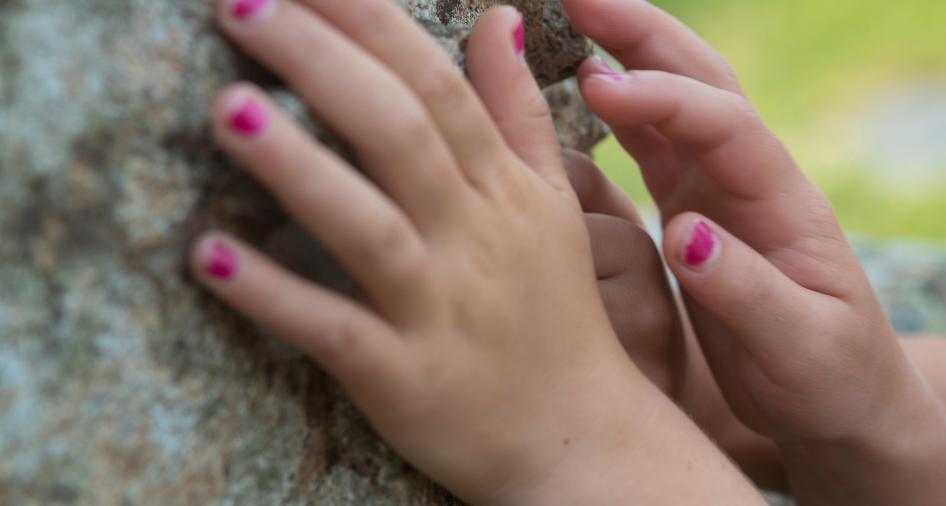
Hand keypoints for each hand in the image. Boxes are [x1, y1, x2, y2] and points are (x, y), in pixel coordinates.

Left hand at [192, 1, 765, 503]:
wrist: (582, 441)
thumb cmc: (557, 316)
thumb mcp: (553, 207)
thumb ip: (518, 113)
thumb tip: (498, 16)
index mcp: (504, 191)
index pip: (437, 87)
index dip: (371, 22)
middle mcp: (475, 240)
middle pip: (400, 135)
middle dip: (322, 64)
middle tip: (241, 6)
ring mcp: (441, 311)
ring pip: (370, 228)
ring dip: (299, 169)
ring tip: (225, 109)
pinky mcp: (405, 379)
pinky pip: (338, 333)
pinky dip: (278, 297)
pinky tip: (211, 258)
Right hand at [565, 0, 945, 502]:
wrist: (844, 402)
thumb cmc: (830, 378)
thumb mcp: (801, 346)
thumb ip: (746, 290)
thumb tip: (684, 233)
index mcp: (784, 202)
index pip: (723, 122)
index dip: (662, 97)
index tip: (597, 86)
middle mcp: (754, 181)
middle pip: (703, 82)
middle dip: (644, 33)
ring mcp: (723, 192)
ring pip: (675, 103)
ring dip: (628, 55)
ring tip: (569, 19)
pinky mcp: (697, 213)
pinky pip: (654, 146)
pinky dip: (620, 110)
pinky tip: (581, 87)